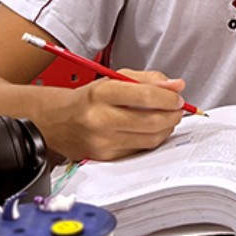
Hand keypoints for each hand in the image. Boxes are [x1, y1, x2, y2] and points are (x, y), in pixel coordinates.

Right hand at [39, 68, 186, 160]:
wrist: (58, 121)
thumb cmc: (89, 99)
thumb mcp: (114, 79)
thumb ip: (148, 79)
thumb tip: (176, 85)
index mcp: (102, 93)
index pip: (146, 96)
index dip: (169, 98)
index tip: (177, 98)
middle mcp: (100, 118)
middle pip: (151, 121)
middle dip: (172, 115)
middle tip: (178, 109)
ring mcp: (102, 141)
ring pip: (149, 139)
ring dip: (166, 128)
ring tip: (167, 118)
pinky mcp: (105, 157)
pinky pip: (140, 150)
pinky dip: (152, 139)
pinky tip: (152, 130)